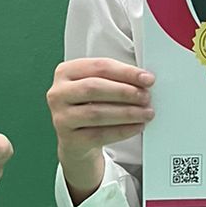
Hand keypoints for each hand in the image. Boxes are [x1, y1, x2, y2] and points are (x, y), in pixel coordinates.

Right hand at [46, 58, 153, 201]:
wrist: (76, 139)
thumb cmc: (89, 106)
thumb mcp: (98, 86)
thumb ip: (116, 79)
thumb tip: (144, 81)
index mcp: (65, 72)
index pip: (99, 66)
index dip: (126, 72)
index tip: (146, 78)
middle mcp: (58, 93)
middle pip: (94, 87)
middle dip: (125, 92)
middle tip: (146, 97)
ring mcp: (61, 117)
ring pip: (97, 113)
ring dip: (127, 113)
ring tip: (145, 113)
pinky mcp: (69, 139)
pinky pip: (99, 134)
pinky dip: (122, 130)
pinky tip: (136, 127)